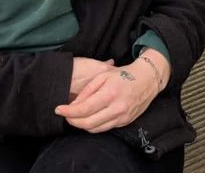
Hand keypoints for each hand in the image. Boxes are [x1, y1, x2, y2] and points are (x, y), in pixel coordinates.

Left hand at [55, 51, 169, 132]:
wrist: (146, 80)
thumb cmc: (122, 75)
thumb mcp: (102, 76)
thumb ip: (87, 91)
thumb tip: (73, 105)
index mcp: (110, 94)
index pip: (84, 109)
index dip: (68, 112)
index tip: (58, 109)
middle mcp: (117, 108)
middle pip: (88, 123)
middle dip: (73, 121)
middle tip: (65, 115)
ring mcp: (122, 117)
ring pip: (95, 129)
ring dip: (82, 125)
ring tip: (75, 117)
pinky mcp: (125, 122)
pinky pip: (104, 128)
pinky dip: (93, 126)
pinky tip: (89, 118)